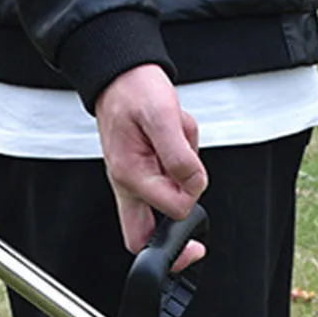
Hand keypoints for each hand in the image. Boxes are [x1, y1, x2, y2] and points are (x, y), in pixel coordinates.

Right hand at [94, 64, 206, 266]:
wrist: (121, 76)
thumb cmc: (135, 91)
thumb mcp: (163, 116)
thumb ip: (179, 156)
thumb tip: (194, 185)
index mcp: (131, 175)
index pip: (173, 210)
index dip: (192, 196)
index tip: (196, 180)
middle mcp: (128, 184)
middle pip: (144, 238)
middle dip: (173, 237)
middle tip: (193, 241)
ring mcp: (134, 181)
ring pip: (164, 203)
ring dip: (183, 177)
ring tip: (178, 142)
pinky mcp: (142, 172)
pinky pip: (167, 180)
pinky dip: (180, 161)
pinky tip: (175, 139)